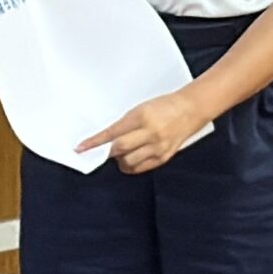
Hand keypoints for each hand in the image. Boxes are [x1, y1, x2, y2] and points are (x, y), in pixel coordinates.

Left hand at [81, 88, 210, 173]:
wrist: (191, 109)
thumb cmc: (165, 105)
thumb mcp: (141, 109)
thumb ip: (125, 124)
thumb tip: (107, 139)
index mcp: (142, 116)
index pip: (112, 133)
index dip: (94, 142)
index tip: (81, 148)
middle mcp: (150, 133)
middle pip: (119, 149)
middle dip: (106, 152)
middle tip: (101, 151)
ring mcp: (158, 147)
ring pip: (129, 162)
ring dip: (119, 160)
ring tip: (120, 153)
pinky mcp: (164, 157)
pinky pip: (141, 168)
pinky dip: (132, 166)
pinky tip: (131, 159)